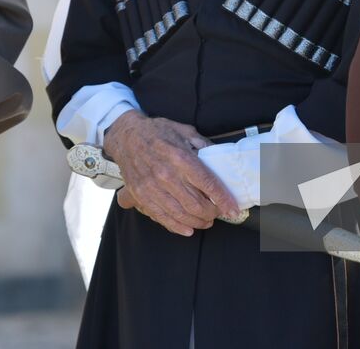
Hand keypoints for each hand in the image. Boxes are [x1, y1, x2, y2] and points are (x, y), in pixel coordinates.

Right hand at [103, 111, 239, 235]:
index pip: (207, 184)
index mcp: (180, 157)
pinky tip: (188, 229)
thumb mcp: (185, 131)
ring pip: (181, 214)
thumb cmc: (157, 132)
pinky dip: (177, 227)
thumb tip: (220, 157)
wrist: (127, 136)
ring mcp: (152, 187)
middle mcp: (166, 175)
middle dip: (212, 213)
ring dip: (198, 222)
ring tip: (206, 221)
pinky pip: (162, 217)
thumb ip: (203, 145)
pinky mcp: (141, 196)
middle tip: (218, 213)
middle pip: (196, 204)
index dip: (223, 199)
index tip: (232, 209)